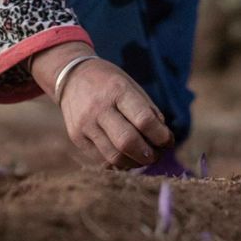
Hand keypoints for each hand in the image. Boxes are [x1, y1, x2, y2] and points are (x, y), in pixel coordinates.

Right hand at [30, 42, 173, 168]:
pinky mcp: (76, 137)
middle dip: (148, 155)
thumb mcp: (132, 86)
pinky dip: (119, 163)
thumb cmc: (110, 83)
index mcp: (117, 90)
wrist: (72, 77)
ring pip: (114, 156)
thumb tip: (163, 140)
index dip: (161, 136)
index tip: (168, 141)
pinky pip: (101, 159)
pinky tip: (127, 157)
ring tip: (144, 158)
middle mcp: (98, 108)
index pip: (143, 120)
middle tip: (157, 155)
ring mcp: (84, 124)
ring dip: (135, 163)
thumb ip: (148, 111)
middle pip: (127, 142)